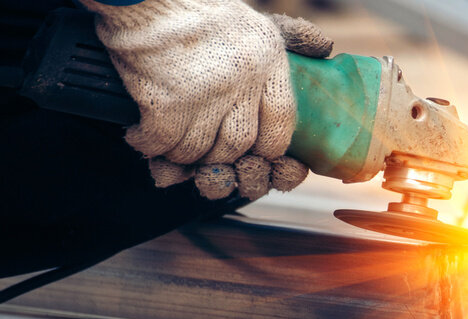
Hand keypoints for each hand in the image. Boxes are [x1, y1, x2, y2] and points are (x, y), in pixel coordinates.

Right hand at [81, 0, 332, 198]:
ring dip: (183, 153)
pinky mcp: (167, 104)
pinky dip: (150, 145)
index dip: (269, 146)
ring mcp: (206, 94)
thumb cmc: (198, 9)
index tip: (254, 152)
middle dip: (221, 155)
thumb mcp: (256, 21)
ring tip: (171, 142)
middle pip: (240, 144)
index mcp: (270, 60)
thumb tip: (326, 47)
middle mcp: (244, 79)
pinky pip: (163, 144)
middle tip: (204, 149)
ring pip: (201, 150)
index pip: (282, 122)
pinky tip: (142, 134)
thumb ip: (293, 36)